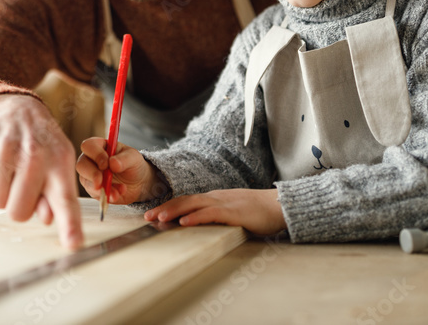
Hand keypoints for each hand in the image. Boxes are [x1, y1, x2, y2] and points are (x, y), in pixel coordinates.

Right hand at [0, 94, 82, 249]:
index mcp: (60, 163)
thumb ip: (56, 199)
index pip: (66, 201)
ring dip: (1, 192)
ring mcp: (7, 146)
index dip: (70, 226)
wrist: (18, 109)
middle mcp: (35, 154)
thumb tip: (48, 218)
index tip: (74, 246)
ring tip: (10, 170)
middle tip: (22, 184)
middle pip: (18, 212)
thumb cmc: (41, 149)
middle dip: (17, 205)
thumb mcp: (57, 169)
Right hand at [76, 137, 165, 204]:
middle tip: (102, 182)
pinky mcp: (93, 189)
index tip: (106, 164)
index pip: (88, 146)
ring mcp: (90, 175)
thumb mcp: (134, 158)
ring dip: (102, 188)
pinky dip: (106, 195)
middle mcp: (91, 160)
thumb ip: (124, 159)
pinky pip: (94, 193)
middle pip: (81, 164)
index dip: (95, 155)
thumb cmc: (133, 164)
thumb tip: (112, 163)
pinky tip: (117, 194)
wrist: (138, 182)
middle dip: (92, 174)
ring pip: (86, 181)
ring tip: (118, 191)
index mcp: (99, 146)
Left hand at [144, 189, 285, 235]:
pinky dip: (195, 217)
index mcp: (215, 199)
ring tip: (159, 218)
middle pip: (185, 200)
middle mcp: (216, 198)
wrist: (280, 206)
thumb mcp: (233, 214)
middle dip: (165, 208)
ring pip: (193, 204)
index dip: (169, 206)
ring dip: (174, 211)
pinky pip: (210, 213)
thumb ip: (218, 218)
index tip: (154, 214)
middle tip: (147, 217)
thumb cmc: (259, 212)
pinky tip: (183, 222)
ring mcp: (224, 203)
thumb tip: (202, 228)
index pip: (187, 200)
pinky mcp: (234, 212)